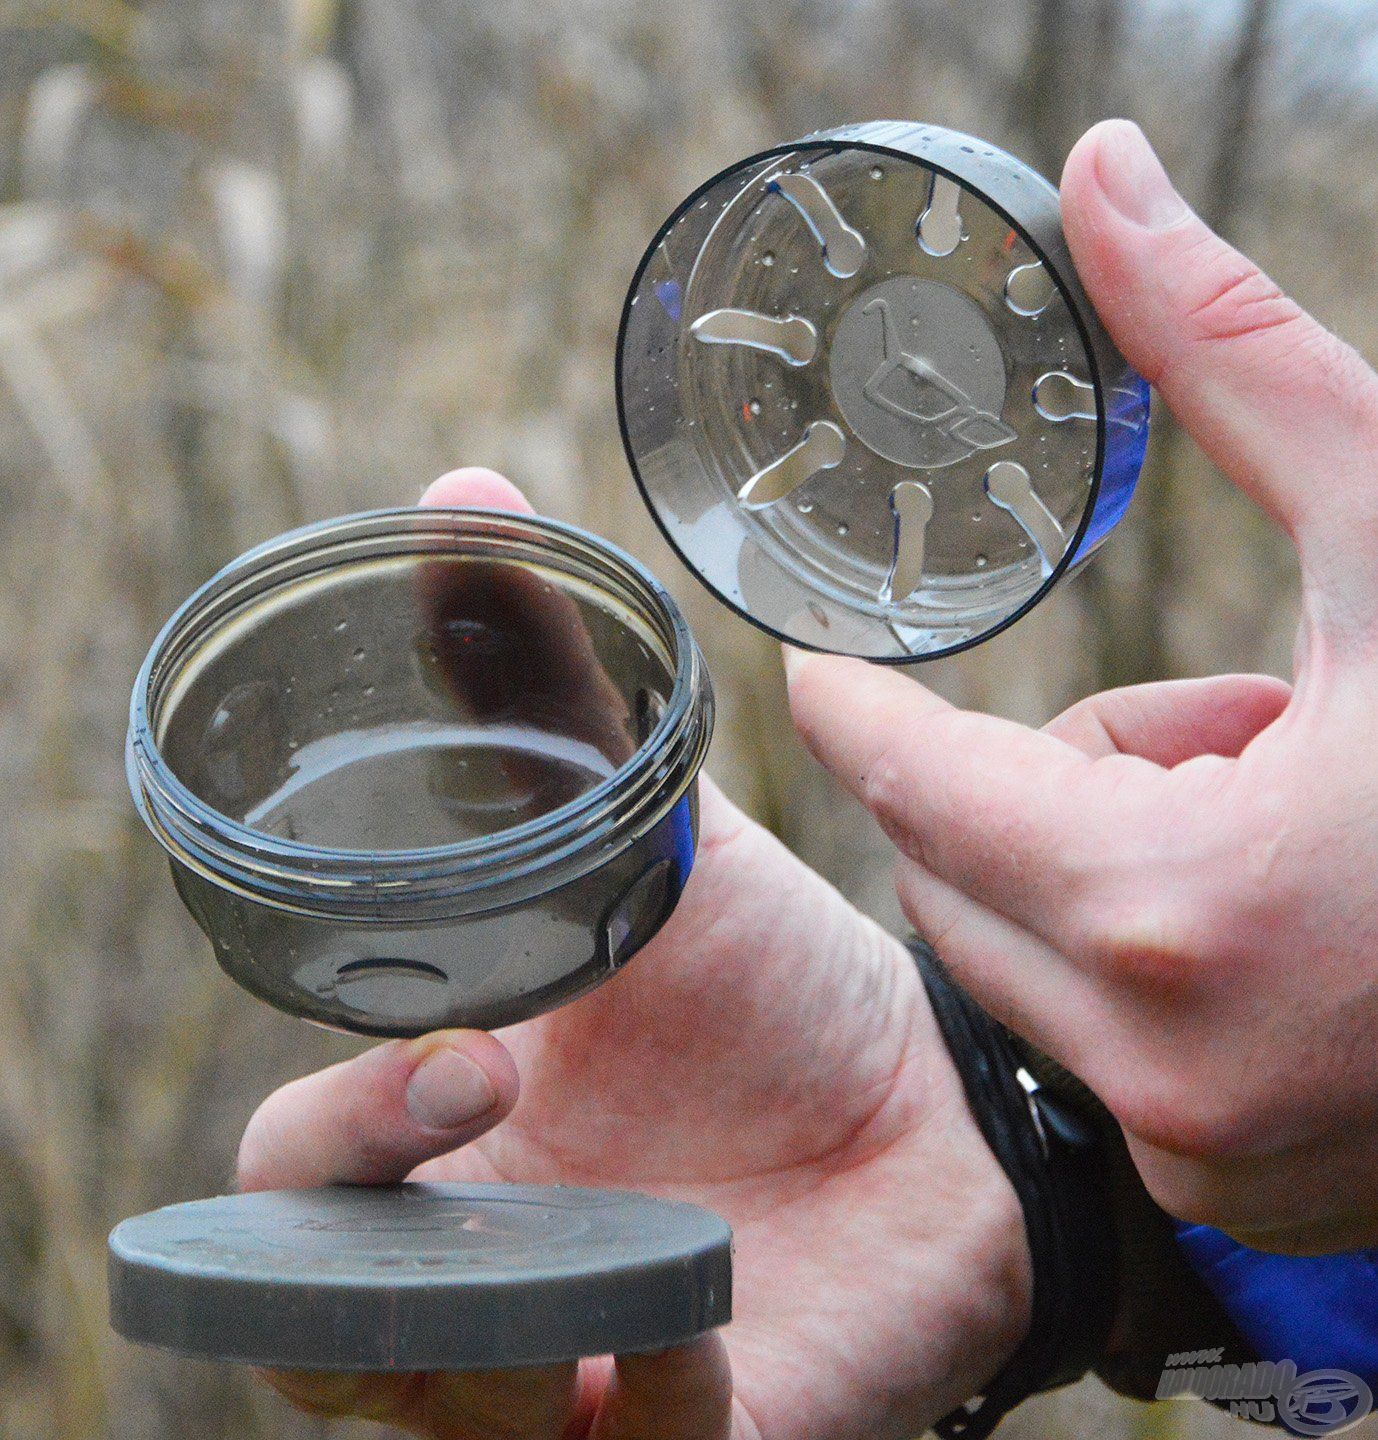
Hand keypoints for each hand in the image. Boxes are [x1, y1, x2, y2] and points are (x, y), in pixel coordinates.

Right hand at [236, 467, 1030, 1438]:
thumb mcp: (659, 847)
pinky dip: (649, 1421)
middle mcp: (494, 1258)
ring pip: (452, 1427)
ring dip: (502, 1370)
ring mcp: (585, 1362)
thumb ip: (554, 690)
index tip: (463, 1049)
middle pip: (331, 1335)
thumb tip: (464, 488)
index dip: (329, 1141)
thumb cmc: (783, 977)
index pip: (293, 1184)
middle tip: (499, 1142)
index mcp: (457, 1134)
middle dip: (367, 1285)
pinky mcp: (698, 1432)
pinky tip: (712, 1342)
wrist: (947, 1093)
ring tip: (632, 1268)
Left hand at [788, 118, 1377, 1255]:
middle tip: (1221, 723)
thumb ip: (1231, 358)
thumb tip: (1103, 177)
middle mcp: (1168, 1063)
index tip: (823, 668)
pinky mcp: (1236, 1179)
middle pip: (958, 867)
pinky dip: (1158, 953)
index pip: (906, 783)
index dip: (858, 707)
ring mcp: (1203, 1145)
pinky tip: (1302, 912)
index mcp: (1174, 907)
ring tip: (1292, 812)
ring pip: (1027, 950)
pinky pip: (1107, 1033)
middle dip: (1041, 775)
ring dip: (1108, 859)